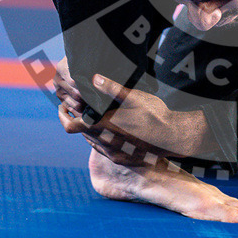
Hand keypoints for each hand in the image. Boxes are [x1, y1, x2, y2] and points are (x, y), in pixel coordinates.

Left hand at [54, 64, 208, 158]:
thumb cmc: (155, 115)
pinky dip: (100, 138)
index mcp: (103, 126)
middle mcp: (105, 143)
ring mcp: (113, 154)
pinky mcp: (122, 159)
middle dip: (77, 119)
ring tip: (94, 115)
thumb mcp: (135, 97)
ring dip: (89, 129)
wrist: (174, 138)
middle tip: (79, 105)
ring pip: (91, 141)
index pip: (70, 125)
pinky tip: (109, 129)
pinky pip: (103, 150)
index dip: (63, 115)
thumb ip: (112, 89)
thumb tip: (94, 78)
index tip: (64, 105)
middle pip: (80, 132)